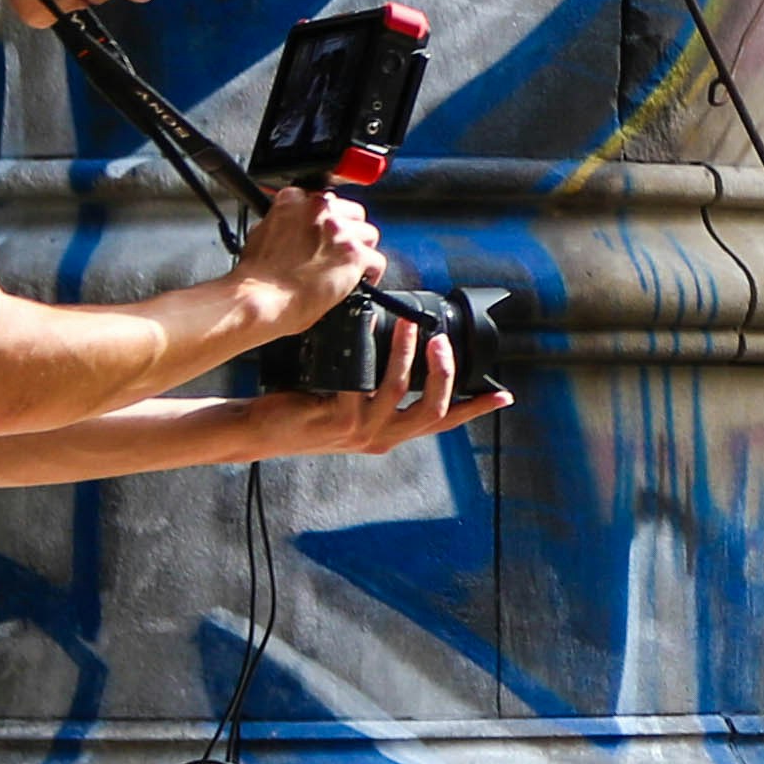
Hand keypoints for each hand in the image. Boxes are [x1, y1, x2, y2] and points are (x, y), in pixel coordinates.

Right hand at [234, 182, 384, 337]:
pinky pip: (377, 261)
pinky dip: (371, 274)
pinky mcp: (354, 254)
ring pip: (369, 235)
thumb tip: (291, 230)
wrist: (259, 299)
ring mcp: (339, 230)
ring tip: (349, 269)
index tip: (327, 234)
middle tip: (339, 253)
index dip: (329, 221)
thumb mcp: (261, 235)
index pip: (325, 200)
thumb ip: (283, 224)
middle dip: (349, 233)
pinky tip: (360, 283)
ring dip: (361, 252)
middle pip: (353, 214)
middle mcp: (319, 209)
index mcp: (294, 199)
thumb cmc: (256, 277)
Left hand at [271, 323, 513, 461]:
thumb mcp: (349, 404)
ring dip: (407, 353)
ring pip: (399, 390)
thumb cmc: (302, 412)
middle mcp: (380, 438)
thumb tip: (399, 347)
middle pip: (432, 411)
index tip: (503, 395)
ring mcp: (360, 431)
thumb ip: (374, 389)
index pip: (442, 423)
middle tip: (441, 339)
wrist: (260, 431)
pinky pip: (362, 381)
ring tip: (407, 325)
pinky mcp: (337, 418)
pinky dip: (370, 350)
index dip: (474, 409)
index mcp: (389, 434)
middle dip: (444, 372)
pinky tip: (368, 328)